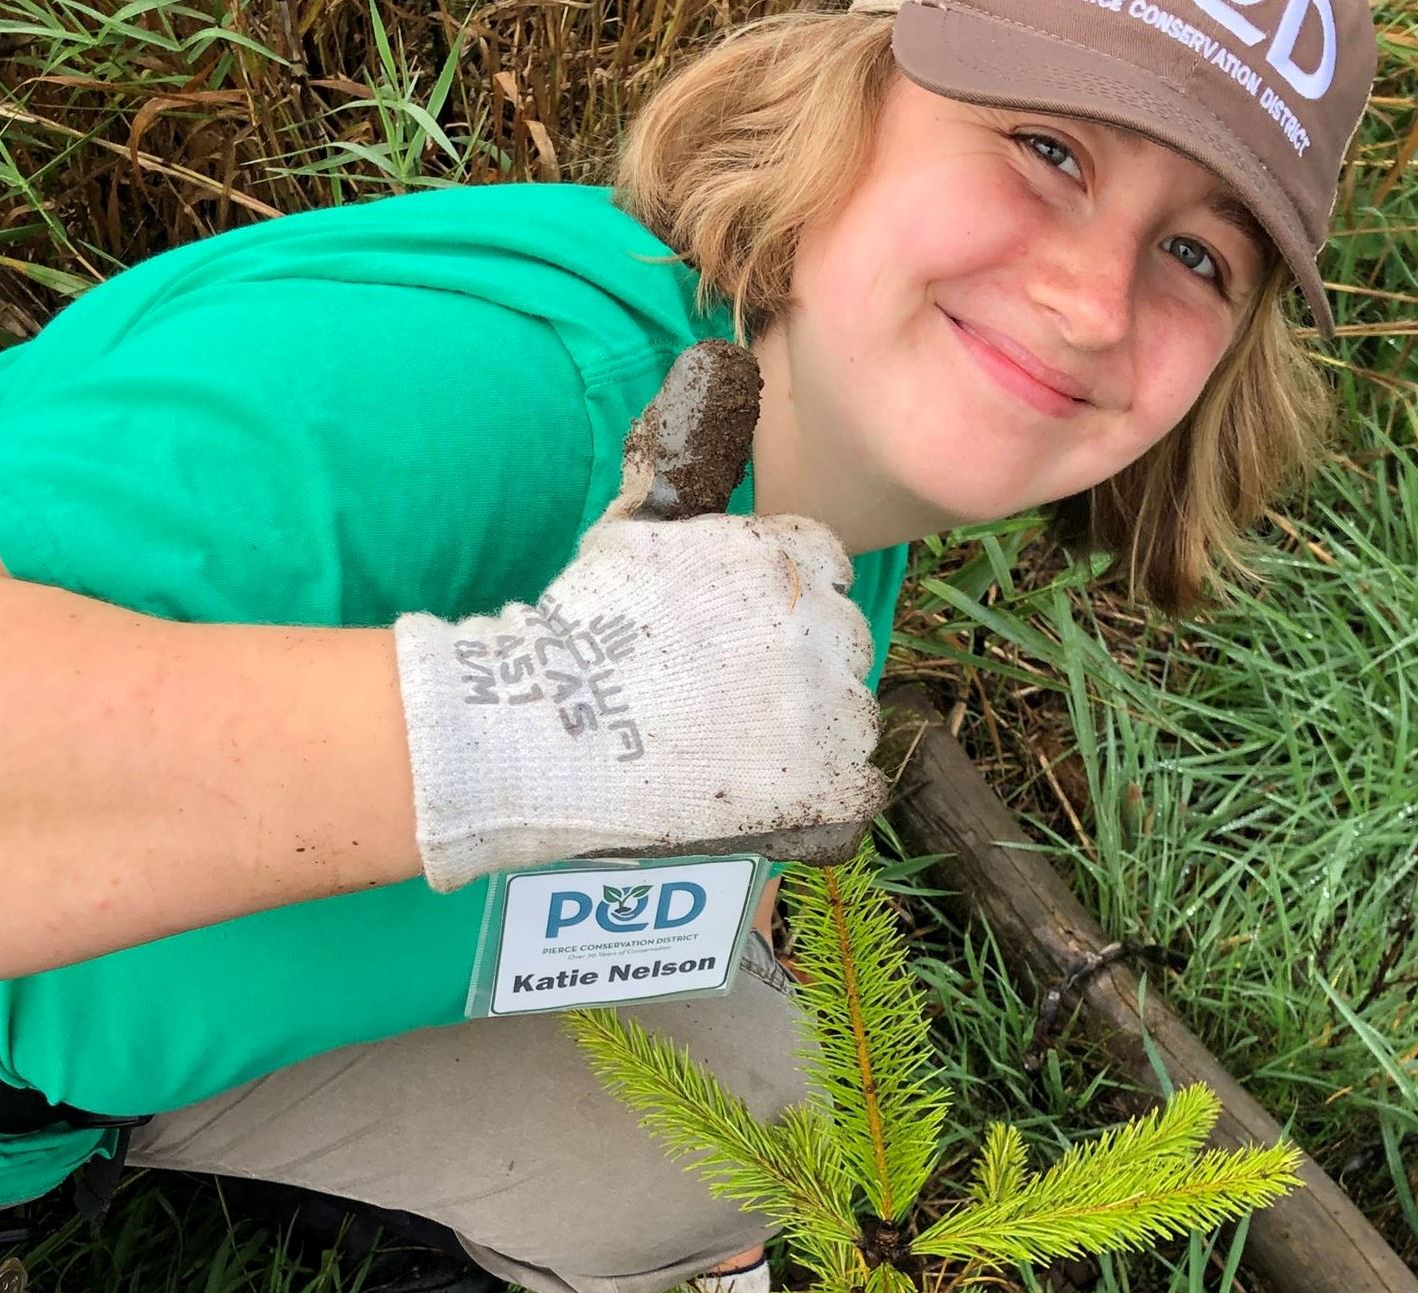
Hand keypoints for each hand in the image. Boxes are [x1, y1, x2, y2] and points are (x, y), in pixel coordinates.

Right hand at [394, 484, 885, 891]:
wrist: (555, 726)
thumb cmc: (582, 626)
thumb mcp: (636, 525)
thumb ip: (686, 466)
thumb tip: (710, 370)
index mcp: (787, 557)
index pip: (825, 567)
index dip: (791, 601)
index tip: (754, 632)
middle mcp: (822, 625)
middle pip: (843, 641)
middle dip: (803, 664)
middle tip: (742, 697)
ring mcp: (827, 710)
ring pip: (853, 715)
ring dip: (816, 730)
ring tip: (747, 749)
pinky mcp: (822, 783)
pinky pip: (862, 786)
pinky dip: (836, 794)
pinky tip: (793, 795)